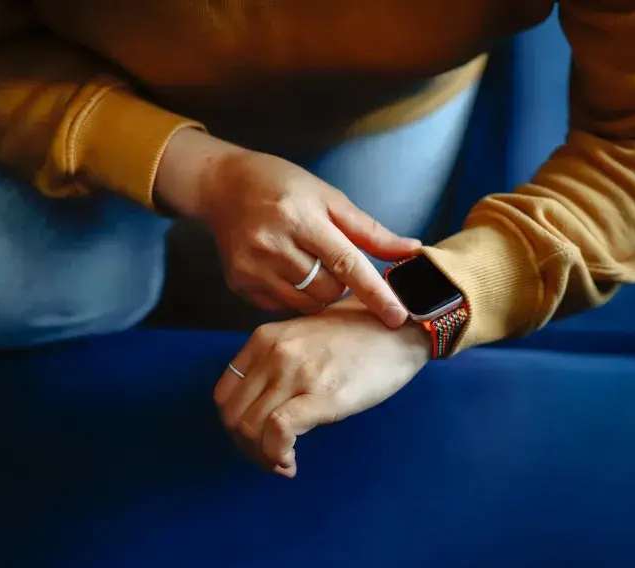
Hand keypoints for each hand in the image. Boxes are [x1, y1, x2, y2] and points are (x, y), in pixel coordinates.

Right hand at [154, 128, 418, 327]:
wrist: (223, 185)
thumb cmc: (283, 187)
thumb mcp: (328, 197)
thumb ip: (369, 231)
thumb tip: (411, 250)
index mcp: (301, 218)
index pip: (347, 263)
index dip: (376, 292)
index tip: (398, 316)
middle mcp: (273, 245)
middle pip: (329, 290)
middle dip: (341, 283)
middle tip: (330, 259)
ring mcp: (253, 268)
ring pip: (308, 304)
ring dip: (319, 292)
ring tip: (308, 263)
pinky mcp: (239, 284)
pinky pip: (284, 307)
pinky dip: (294, 295)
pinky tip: (285, 269)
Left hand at [213, 298, 431, 477]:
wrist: (403, 327)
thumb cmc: (361, 334)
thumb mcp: (305, 337)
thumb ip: (278, 363)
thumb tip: (265, 409)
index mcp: (265, 339)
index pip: (225, 395)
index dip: (236, 427)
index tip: (257, 441)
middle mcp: (274, 353)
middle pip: (234, 417)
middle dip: (247, 448)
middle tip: (271, 459)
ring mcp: (297, 373)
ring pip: (251, 429)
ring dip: (262, 457)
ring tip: (284, 463)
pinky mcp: (323, 395)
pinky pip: (279, 432)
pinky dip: (277, 455)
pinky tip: (291, 463)